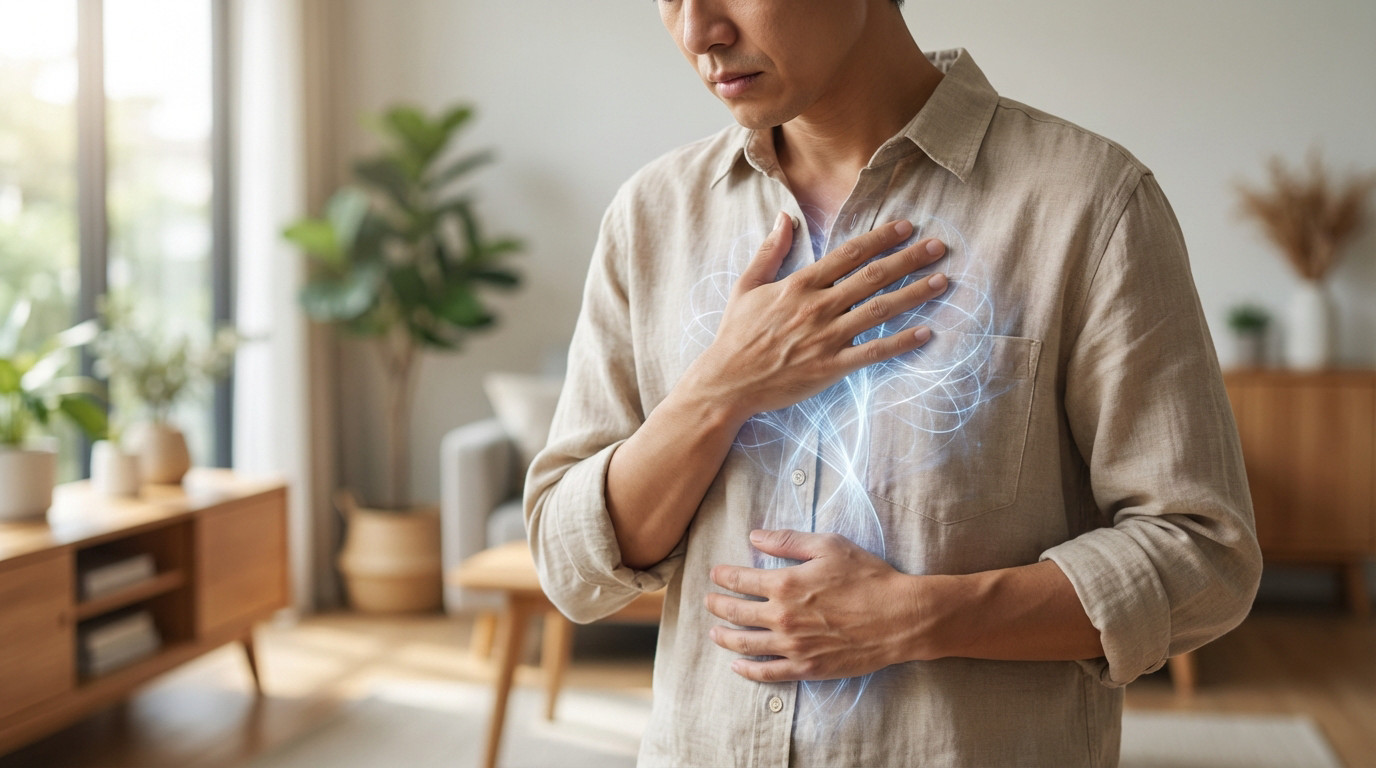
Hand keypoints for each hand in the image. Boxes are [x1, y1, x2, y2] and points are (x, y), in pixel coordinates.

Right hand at [684, 212, 947, 420]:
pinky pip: (873, 352)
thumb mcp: (746, 286)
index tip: (907, 226)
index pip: (848, 254)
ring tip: (942, 281)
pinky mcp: (831, 366)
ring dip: (913, 293)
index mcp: (798, 284)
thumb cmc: (735, 335)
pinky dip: (901, 342)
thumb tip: (785, 217)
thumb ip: (770, 251)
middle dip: (908, 259)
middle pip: (872, 276)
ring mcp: (826, 337)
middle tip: (938, 247)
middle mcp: (817, 306)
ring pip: (879, 310)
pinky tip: (926, 333)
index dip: (880, 238)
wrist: (727, 382)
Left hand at [705, 529, 929, 681]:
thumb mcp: (829, 546)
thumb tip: (754, 536)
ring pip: (746, 644)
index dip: (724, 576)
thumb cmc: (868, 577)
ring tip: (713, 632)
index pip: (741, 579)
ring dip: (725, 637)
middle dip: (718, 605)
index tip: (715, 574)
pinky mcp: (807, 668)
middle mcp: (783, 617)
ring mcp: (793, 646)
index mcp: (786, 584)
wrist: (900, 617)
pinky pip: (768, 673)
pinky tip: (736, 667)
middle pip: (737, 612)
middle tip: (708, 601)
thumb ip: (788, 541)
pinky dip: (748, 671)